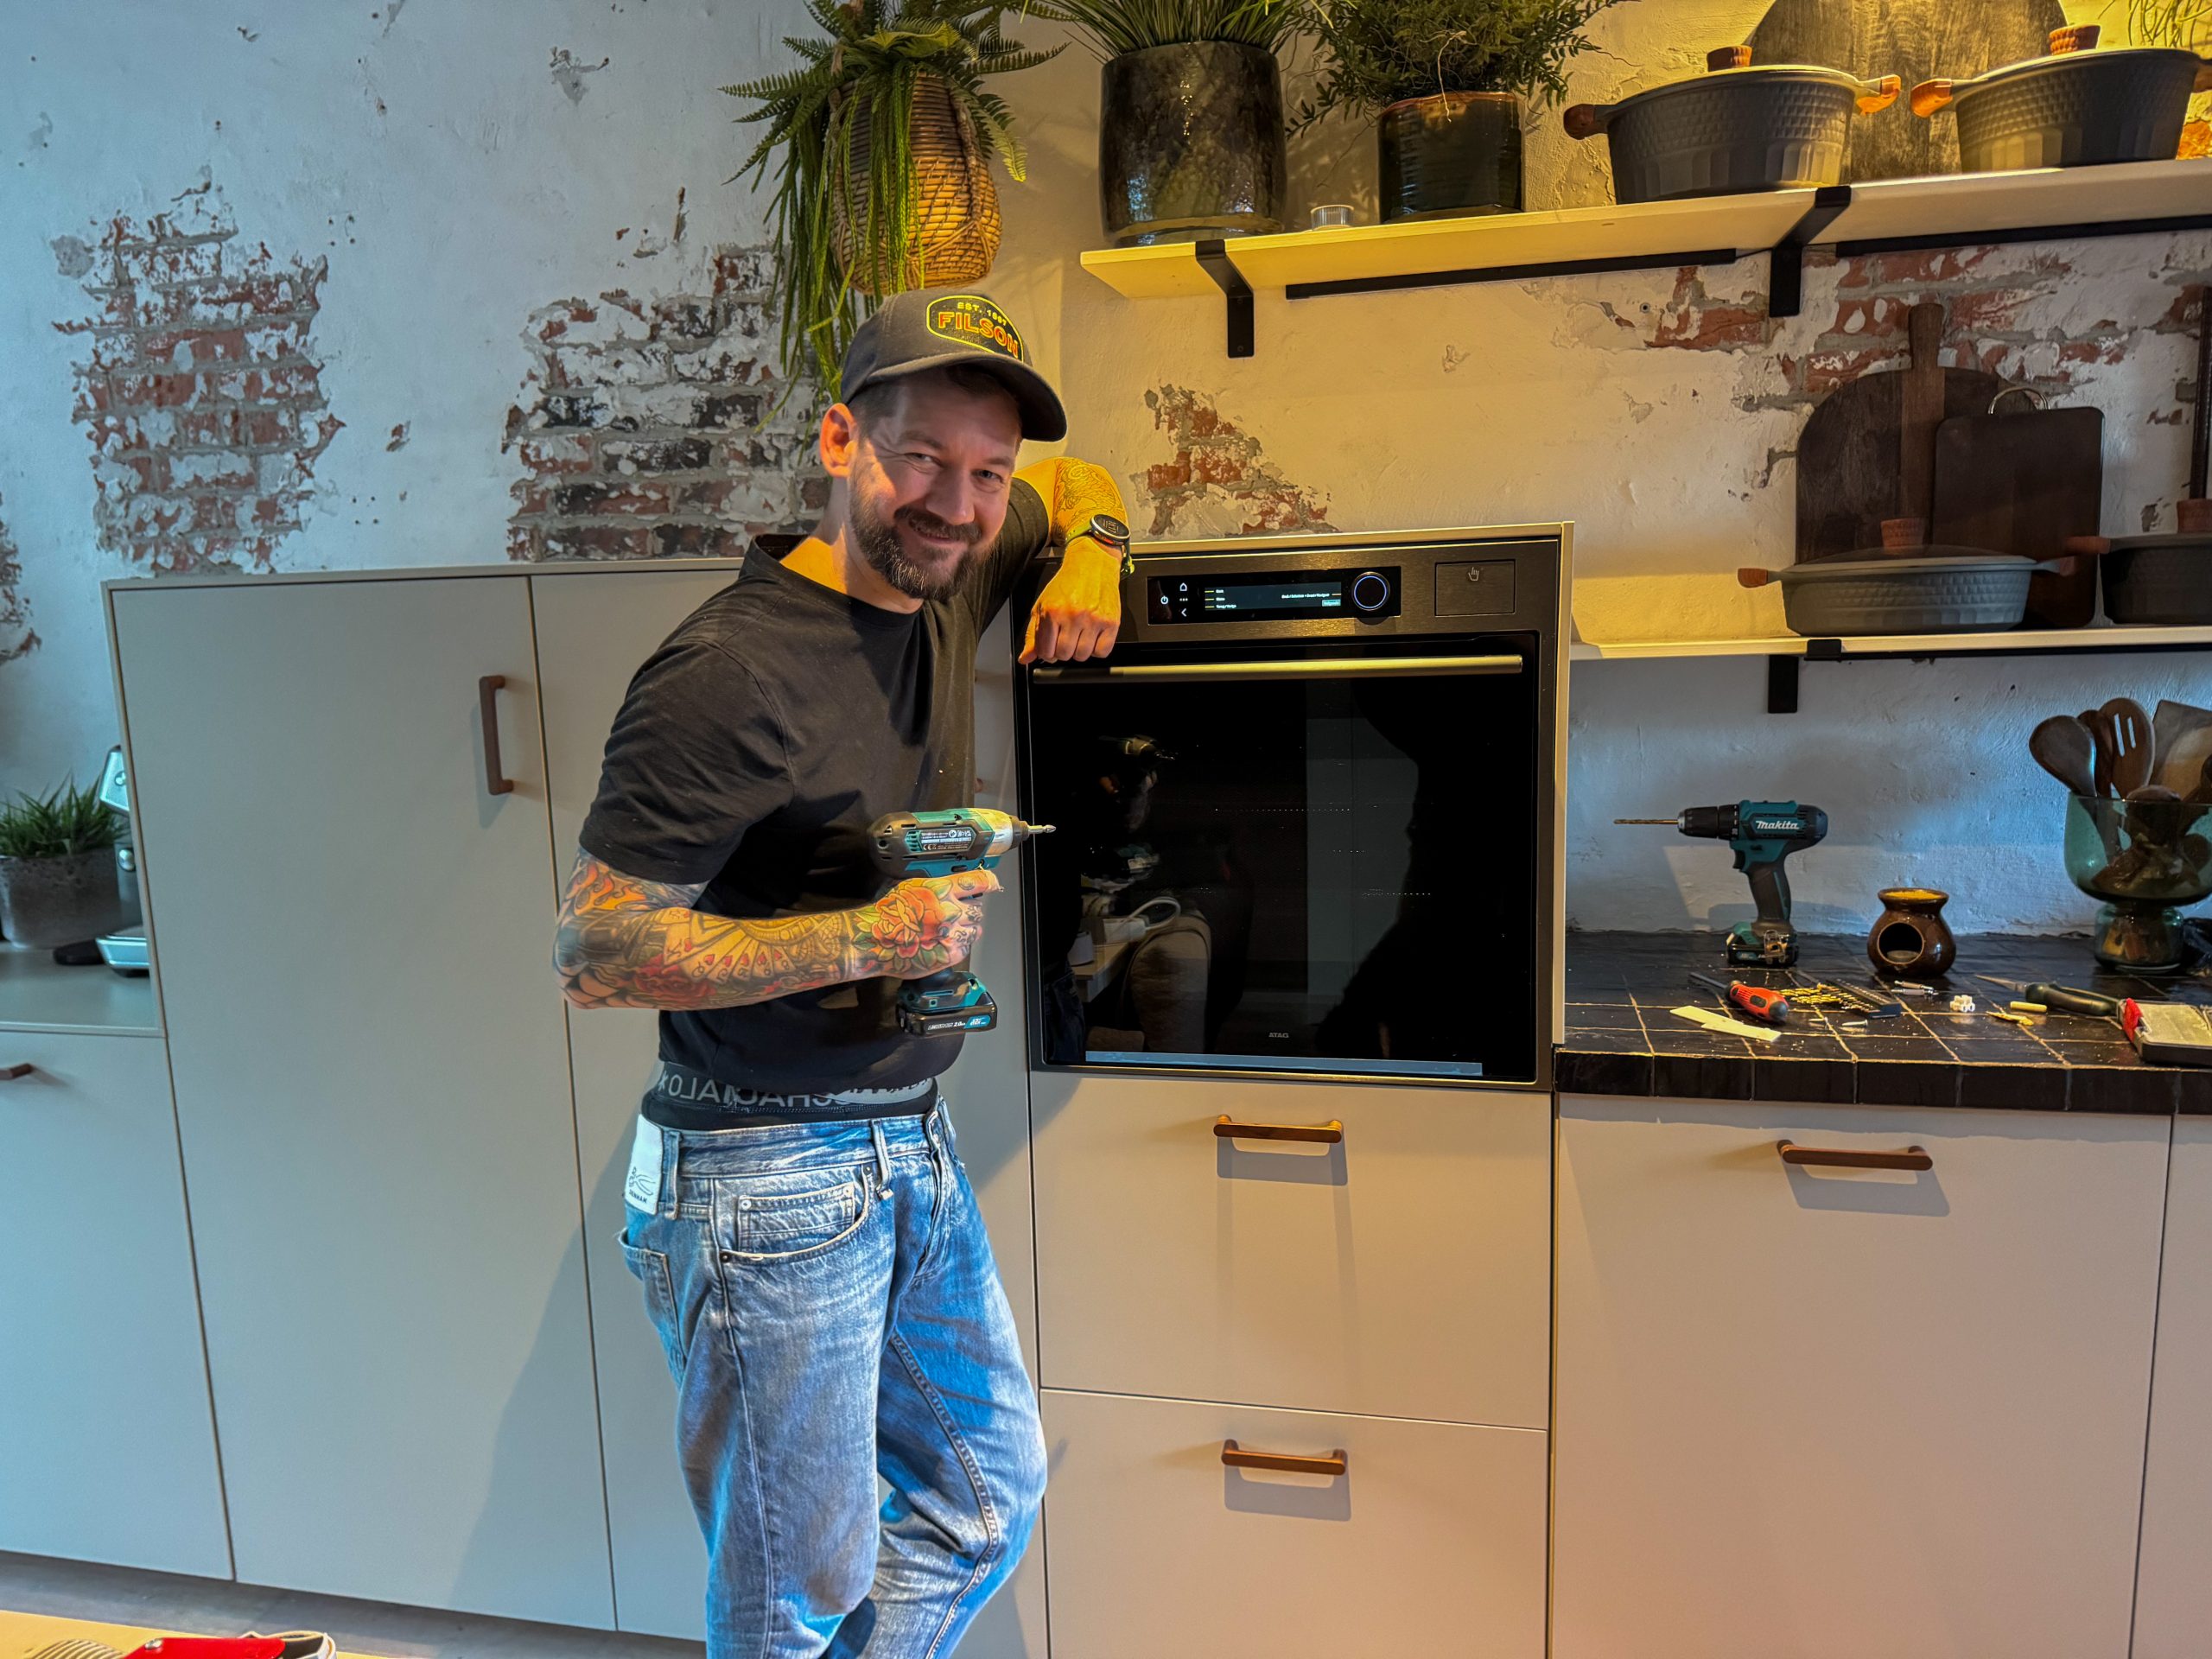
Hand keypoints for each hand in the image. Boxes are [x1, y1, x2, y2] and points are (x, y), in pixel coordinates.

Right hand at [863, 869, 1000, 979]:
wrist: (874, 940)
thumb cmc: (888, 914)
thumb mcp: (911, 886)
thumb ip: (937, 886)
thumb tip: (955, 885)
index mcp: (940, 890)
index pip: (977, 882)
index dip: (989, 882)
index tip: (993, 884)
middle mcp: (949, 911)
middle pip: (978, 908)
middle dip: (970, 910)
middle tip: (956, 913)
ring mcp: (950, 934)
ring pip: (975, 929)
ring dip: (967, 928)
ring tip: (950, 929)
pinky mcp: (949, 954)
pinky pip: (966, 947)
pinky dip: (959, 944)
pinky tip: (944, 942)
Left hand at [1021, 542, 1120, 663]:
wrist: (1092, 564)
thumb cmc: (1068, 583)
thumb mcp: (1043, 605)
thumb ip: (1033, 634)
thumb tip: (1025, 658)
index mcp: (1052, 611)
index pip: (1046, 651)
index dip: (1047, 653)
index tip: (1051, 648)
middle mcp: (1073, 616)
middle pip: (1064, 655)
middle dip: (1063, 651)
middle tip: (1066, 638)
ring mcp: (1093, 620)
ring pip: (1083, 655)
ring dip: (1080, 651)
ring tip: (1080, 635)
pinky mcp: (1111, 622)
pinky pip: (1102, 651)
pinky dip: (1097, 649)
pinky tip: (1093, 637)